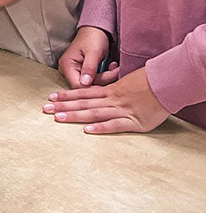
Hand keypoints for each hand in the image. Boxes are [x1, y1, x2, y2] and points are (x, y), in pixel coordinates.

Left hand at [43, 67, 169, 133]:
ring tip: (58, 118)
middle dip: (63, 106)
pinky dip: (101, 128)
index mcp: (111, 90)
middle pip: (83, 102)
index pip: (84, 92)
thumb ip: (114, 88)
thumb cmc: (150, 81)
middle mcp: (112, 99)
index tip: (51, 97)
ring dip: (75, 115)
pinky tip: (87, 130)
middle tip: (45, 109)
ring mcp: (122, 110)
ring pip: (94, 113)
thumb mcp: (128, 82)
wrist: (168, 83)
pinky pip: (115, 125)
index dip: (67, 95)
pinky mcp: (135, 122)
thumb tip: (103, 91)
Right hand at [57, 26, 116, 87]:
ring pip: (91, 83)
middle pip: (85, 86)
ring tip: (114, 67)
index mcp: (67, 65)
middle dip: (102, 80)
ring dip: (105, 77)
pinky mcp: (83, 71)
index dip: (93, 87)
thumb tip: (85, 83)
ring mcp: (75, 71)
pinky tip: (111, 67)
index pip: (77, 85)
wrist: (96, 28)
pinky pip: (93, 79)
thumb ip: (89, 68)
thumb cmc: (93, 37)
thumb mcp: (93, 52)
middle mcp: (68, 70)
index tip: (108, 82)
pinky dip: (104, 75)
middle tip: (115, 71)